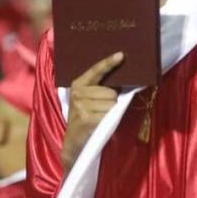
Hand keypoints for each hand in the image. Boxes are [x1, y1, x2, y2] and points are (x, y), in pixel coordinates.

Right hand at [61, 52, 123, 174]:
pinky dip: (110, 120)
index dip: (109, 62)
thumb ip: (100, 88)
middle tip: (101, 110)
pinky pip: (109, 114)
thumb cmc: (86, 118)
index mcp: (78, 84)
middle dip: (112, 101)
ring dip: (111, 112)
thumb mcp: (88, 100)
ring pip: (112, 103)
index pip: (96, 70)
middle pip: (111, 91)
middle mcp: (78, 93)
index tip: (120, 55)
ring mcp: (81, 106)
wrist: (74, 142)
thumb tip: (122, 80)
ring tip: (100, 118)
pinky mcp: (86, 119)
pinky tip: (100, 124)